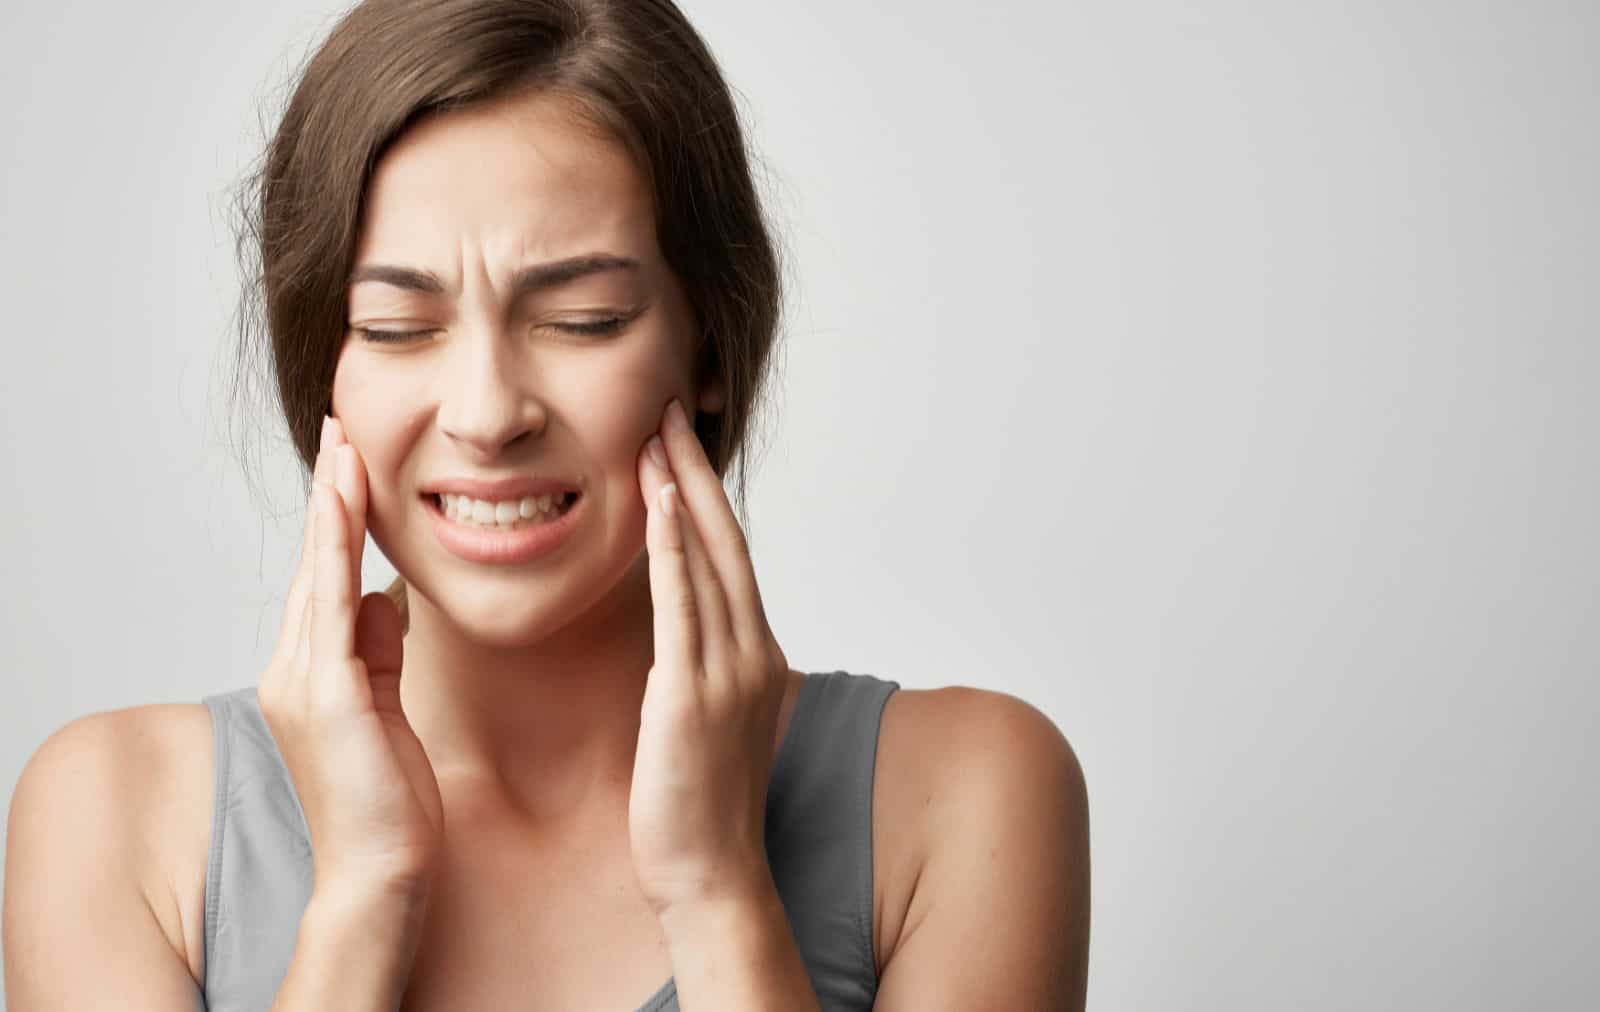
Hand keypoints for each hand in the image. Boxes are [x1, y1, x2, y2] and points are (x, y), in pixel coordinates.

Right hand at [257, 415, 444, 899]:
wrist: (380, 870)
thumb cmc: (388, 799)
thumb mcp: (387, 706)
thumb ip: (379, 651)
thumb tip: (380, 597)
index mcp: (311, 672)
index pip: (324, 577)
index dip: (336, 519)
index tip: (349, 462)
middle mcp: (295, 668)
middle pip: (314, 561)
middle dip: (330, 493)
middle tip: (340, 427)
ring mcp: (303, 680)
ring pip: (318, 571)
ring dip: (333, 504)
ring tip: (344, 445)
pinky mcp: (326, 694)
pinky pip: (331, 604)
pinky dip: (337, 550)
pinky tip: (347, 505)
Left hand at [628, 398, 790, 916]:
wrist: (711, 877)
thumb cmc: (697, 807)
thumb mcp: (704, 720)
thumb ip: (696, 668)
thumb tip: (675, 635)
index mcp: (753, 655)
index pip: (729, 555)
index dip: (705, 494)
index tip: (677, 444)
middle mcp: (751, 651)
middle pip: (726, 539)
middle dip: (696, 470)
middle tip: (669, 408)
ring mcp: (728, 671)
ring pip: (709, 558)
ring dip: (683, 489)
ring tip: (656, 433)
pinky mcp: (692, 695)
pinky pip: (684, 605)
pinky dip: (676, 548)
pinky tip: (661, 501)